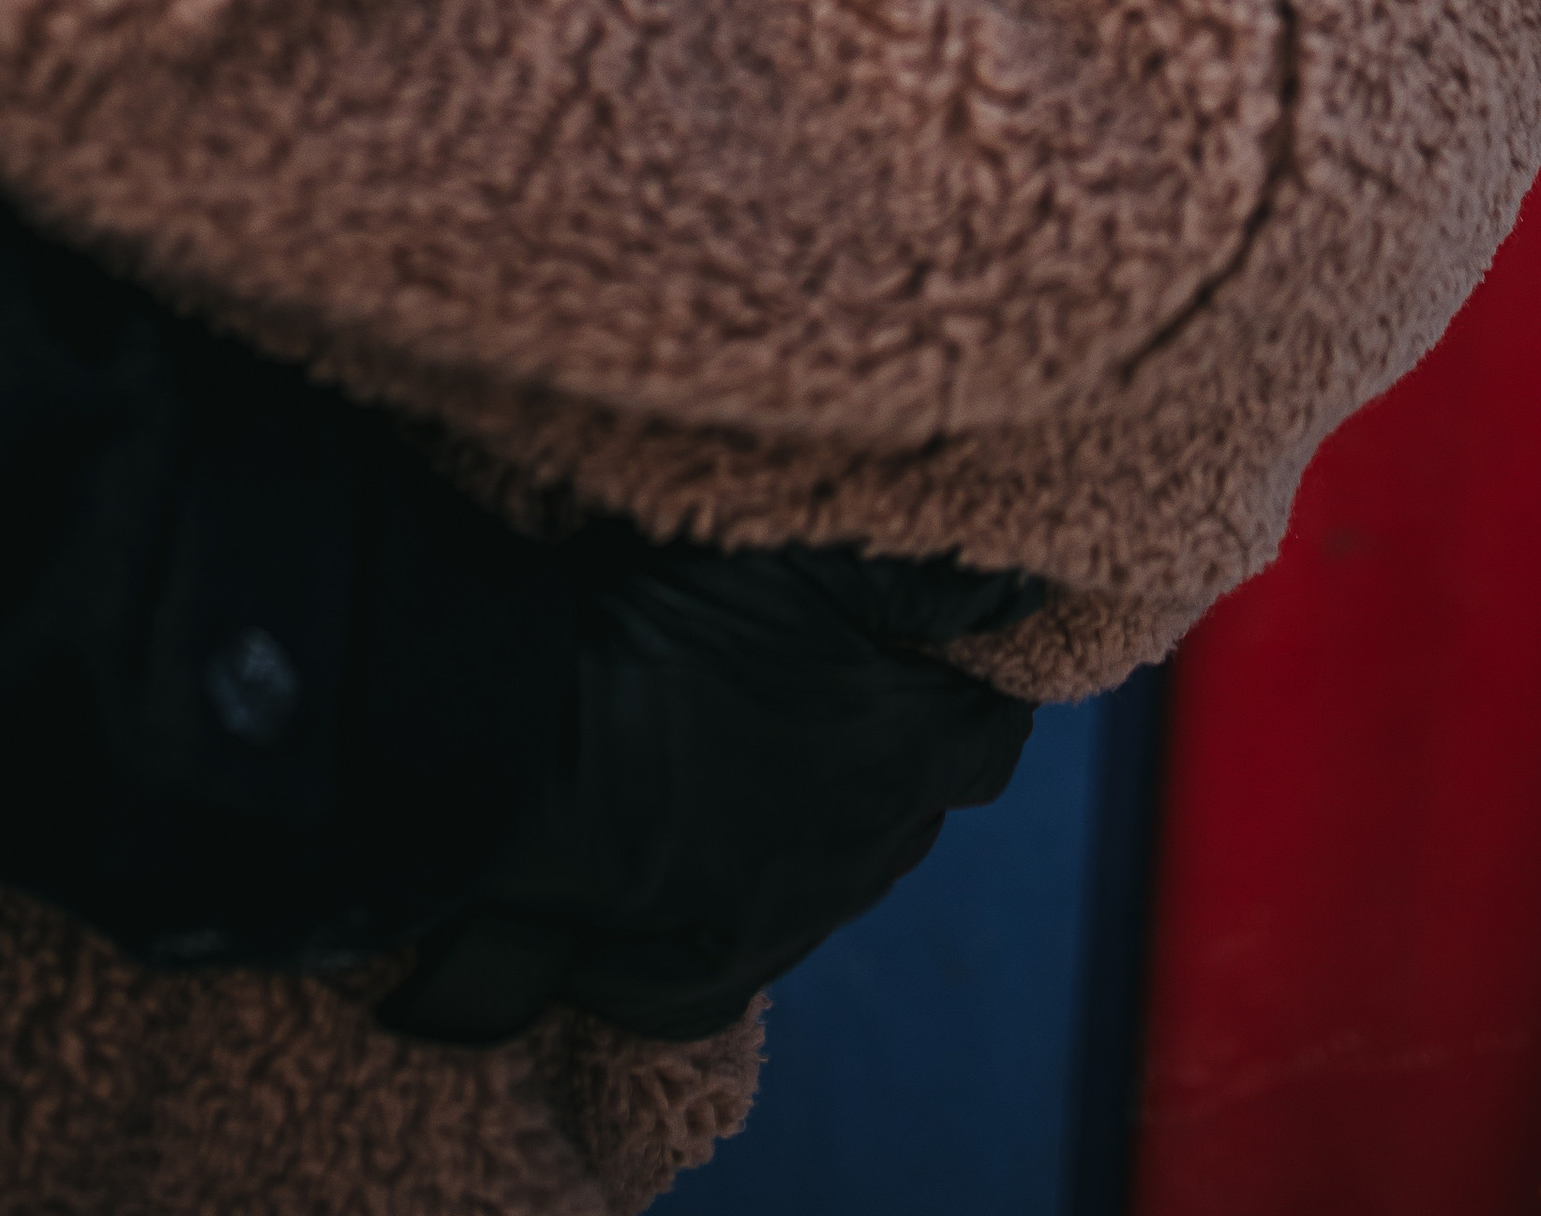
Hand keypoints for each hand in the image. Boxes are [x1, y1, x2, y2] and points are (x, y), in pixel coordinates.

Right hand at [371, 529, 1039, 1045]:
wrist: (520, 756)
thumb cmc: (667, 642)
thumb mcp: (807, 564)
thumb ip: (930, 576)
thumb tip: (1020, 586)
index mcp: (906, 760)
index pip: (995, 734)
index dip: (975, 685)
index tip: (934, 647)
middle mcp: (864, 859)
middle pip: (919, 800)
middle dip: (898, 742)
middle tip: (835, 676)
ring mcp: (785, 928)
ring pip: (843, 864)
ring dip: (824, 810)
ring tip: (759, 742)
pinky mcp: (706, 977)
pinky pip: (761, 929)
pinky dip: (749, 877)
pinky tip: (705, 827)